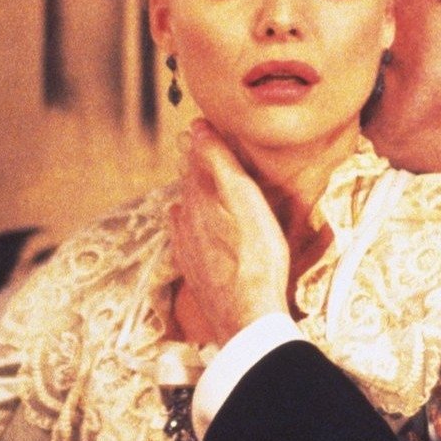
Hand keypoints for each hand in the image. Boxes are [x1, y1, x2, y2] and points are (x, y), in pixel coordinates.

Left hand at [168, 120, 291, 343]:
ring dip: (189, 193)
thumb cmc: (255, 258)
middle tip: (192, 146)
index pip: (195, 162)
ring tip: (192, 179)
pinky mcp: (196, 270)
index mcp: (199, 201)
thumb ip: (219, 164)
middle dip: (191, 165)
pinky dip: (187, 223)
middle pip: (188, 186)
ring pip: (185, 211)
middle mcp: (187, 222)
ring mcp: (189, 248)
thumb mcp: (244, 201)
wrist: (246, 316)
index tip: (199, 125)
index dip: (199, 142)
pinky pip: (185, 238)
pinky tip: (185, 224)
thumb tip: (197, 129)